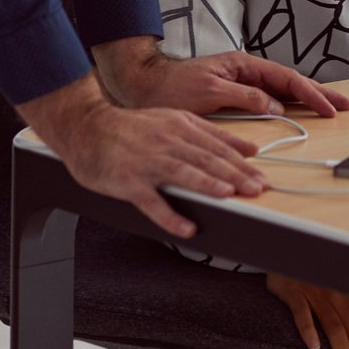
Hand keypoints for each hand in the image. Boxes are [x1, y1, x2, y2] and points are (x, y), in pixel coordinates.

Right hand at [21, 75, 267, 239]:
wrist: (87, 127)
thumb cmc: (132, 128)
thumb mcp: (175, 120)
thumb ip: (212, 133)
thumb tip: (249, 147)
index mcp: (180, 126)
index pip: (217, 146)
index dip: (241, 163)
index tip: (261, 176)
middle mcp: (166, 141)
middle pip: (205, 158)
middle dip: (233, 173)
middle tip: (256, 188)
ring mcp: (147, 161)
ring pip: (181, 172)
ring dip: (206, 184)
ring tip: (227, 194)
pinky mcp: (128, 181)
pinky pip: (151, 201)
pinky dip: (169, 215)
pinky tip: (186, 228)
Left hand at [97, 36, 348, 120]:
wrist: (145, 89)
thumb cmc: (172, 88)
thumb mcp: (208, 90)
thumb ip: (242, 96)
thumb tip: (273, 104)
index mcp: (241, 65)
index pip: (285, 78)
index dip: (310, 92)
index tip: (328, 106)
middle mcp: (244, 72)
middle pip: (290, 82)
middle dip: (318, 92)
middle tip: (343, 104)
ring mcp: (241, 84)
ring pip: (282, 91)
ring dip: (306, 99)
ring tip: (330, 106)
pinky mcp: (235, 97)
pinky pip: (269, 100)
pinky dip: (288, 105)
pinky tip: (298, 111)